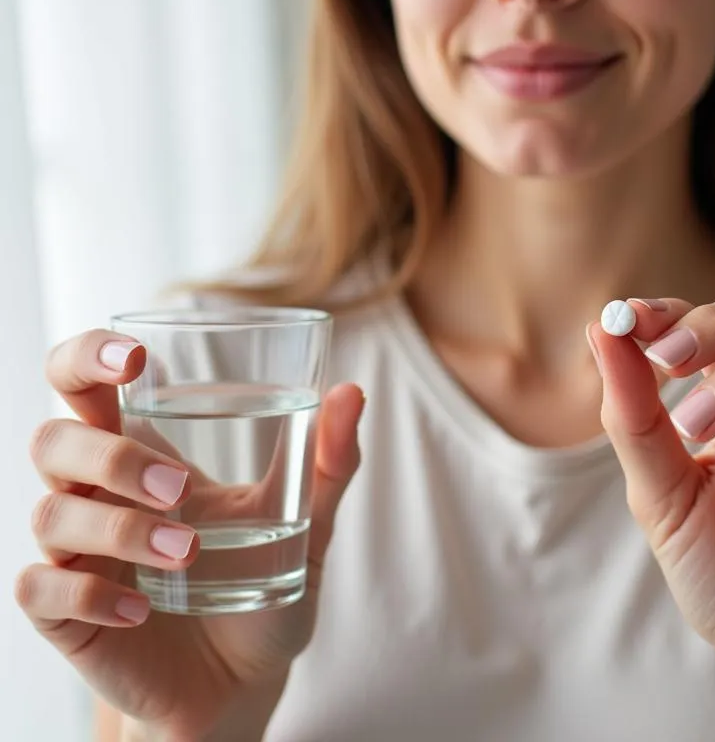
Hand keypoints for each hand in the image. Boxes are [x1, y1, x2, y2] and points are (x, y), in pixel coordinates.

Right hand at [15, 330, 363, 738]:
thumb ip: (327, 461)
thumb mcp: (305, 521)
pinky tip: (142, 609)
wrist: (243, 683)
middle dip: (110, 457)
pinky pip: (39, 590)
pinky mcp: (66, 615)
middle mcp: (101, 496)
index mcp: (145, 455)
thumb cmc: (262, 585)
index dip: (85, 357)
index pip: (82, 384)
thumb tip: (351, 392)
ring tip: (188, 551)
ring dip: (118, 529)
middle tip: (180, 485)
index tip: (134, 358)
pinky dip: (89, 595)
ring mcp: (78, 554)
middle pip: (53, 441)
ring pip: (50, 514)